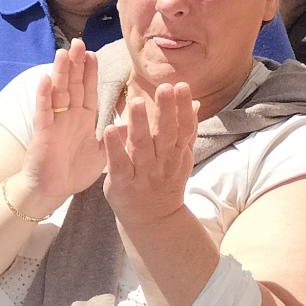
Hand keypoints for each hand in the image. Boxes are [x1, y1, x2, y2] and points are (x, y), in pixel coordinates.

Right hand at [15, 41, 103, 208]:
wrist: (53, 192)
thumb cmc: (73, 172)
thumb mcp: (102, 153)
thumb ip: (114, 137)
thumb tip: (129, 124)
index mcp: (82, 119)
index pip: (87, 90)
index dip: (90, 72)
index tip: (93, 53)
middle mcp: (67, 116)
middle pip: (72, 84)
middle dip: (75, 64)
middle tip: (77, 41)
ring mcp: (54, 122)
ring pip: (58, 92)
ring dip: (60, 72)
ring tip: (63, 52)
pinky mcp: (43, 133)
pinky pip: (43, 111)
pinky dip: (43, 95)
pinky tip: (45, 79)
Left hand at [102, 83, 198, 227]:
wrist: (154, 220)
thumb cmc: (165, 182)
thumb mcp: (181, 157)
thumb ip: (186, 130)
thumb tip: (195, 103)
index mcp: (176, 153)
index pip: (184, 128)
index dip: (183, 107)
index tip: (182, 86)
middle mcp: (162, 162)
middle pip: (166, 134)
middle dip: (166, 110)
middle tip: (164, 87)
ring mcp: (143, 173)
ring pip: (142, 146)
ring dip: (139, 124)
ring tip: (136, 102)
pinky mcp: (122, 183)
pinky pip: (119, 163)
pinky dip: (115, 147)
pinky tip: (110, 129)